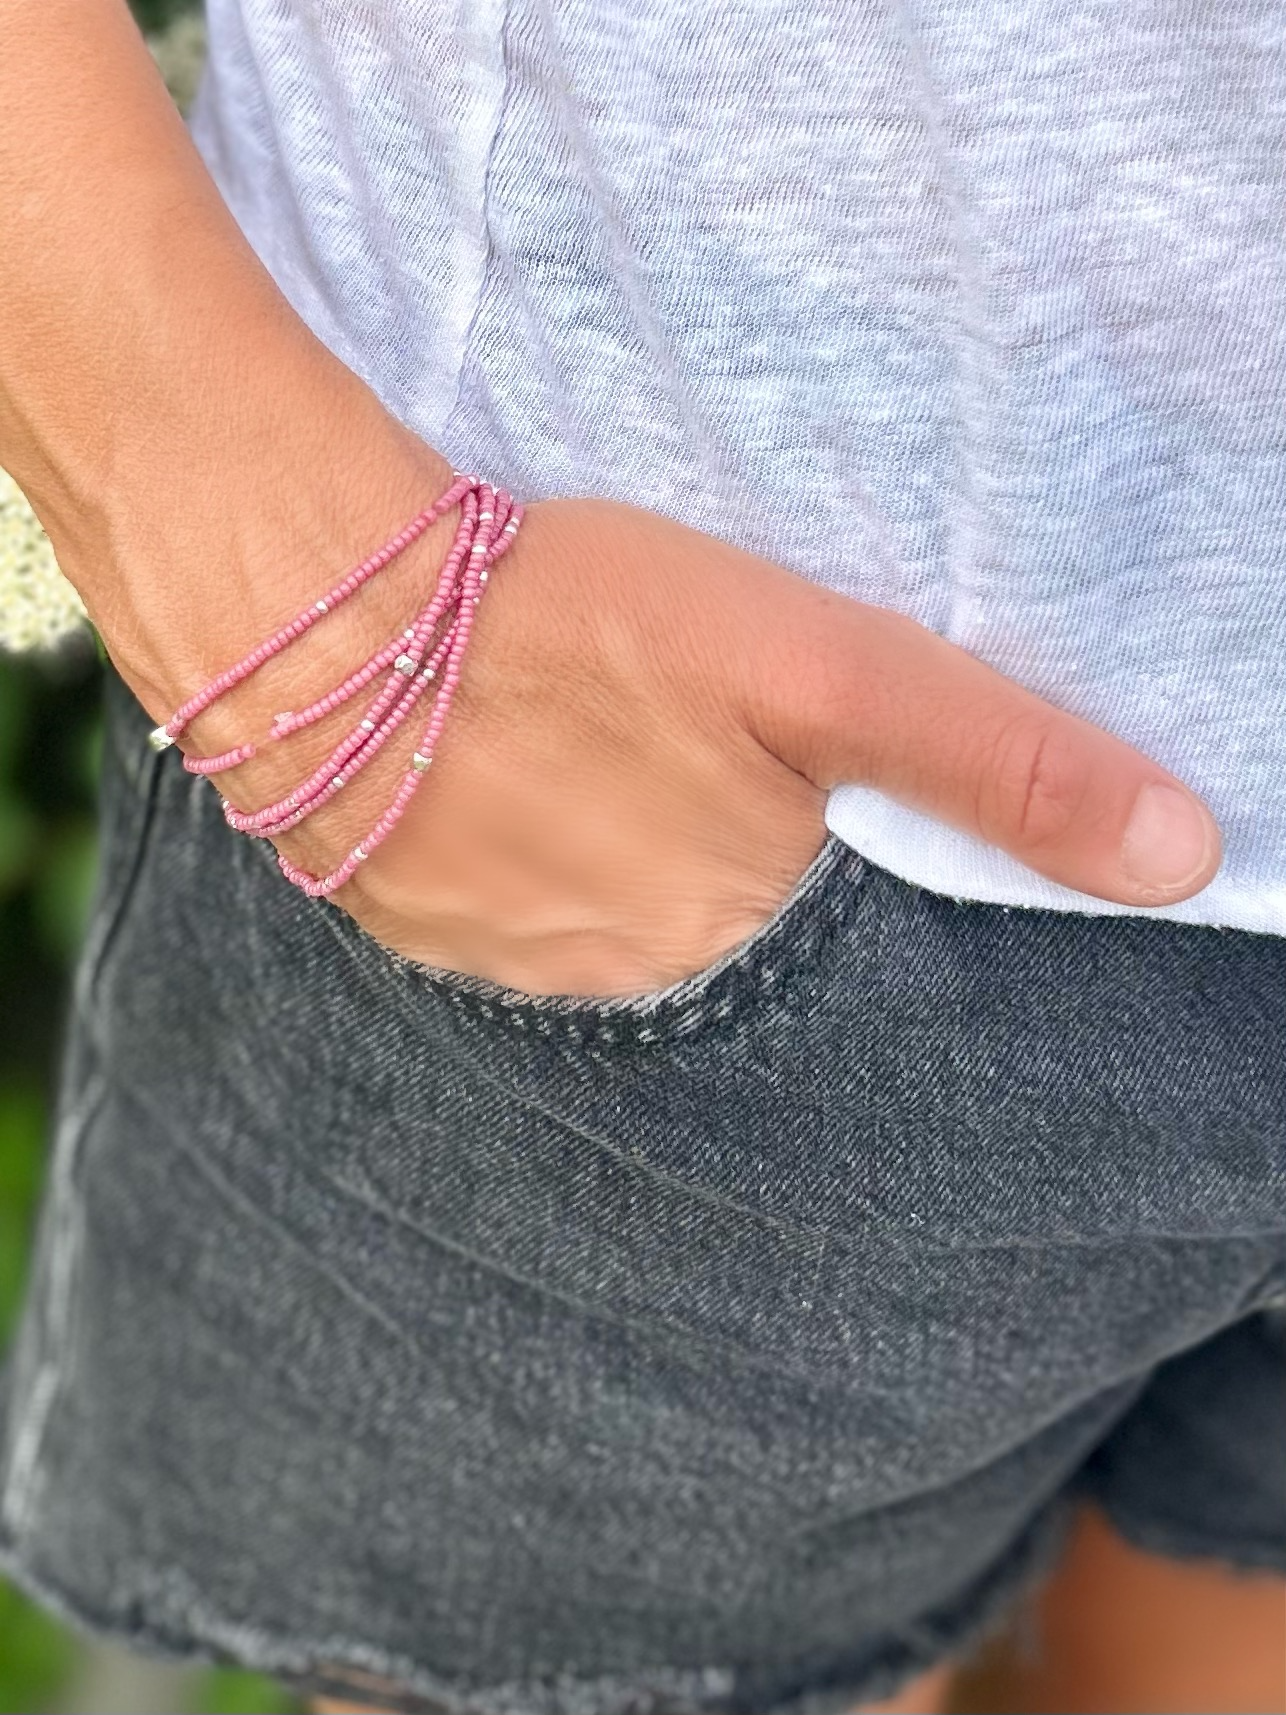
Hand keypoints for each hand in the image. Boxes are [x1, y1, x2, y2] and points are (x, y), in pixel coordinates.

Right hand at [80, 420, 1221, 999]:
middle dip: (720, 870)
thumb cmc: (575, 619)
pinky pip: (516, 927)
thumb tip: (1181, 855)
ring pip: (614, 938)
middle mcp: (628, 985)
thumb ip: (995, 758)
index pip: (833, 956)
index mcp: (734, 933)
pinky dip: (534, 870)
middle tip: (675, 764)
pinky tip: (516, 793)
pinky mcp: (421, 933)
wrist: (324, 615)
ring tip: (599, 773)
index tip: (781, 807)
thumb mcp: (817, 665)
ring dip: (623, 869)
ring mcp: (512, 971)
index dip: (822, 876)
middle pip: (721, 951)